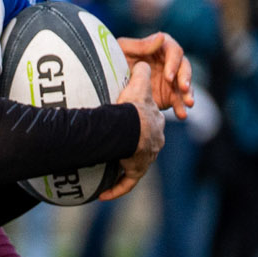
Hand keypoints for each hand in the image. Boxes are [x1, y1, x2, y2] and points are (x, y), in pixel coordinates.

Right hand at [97, 62, 164, 202]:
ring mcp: (146, 158)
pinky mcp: (136, 169)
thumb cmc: (132, 107)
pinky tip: (103, 195)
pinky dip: (116, 189)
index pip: (149, 126)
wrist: (132, 128)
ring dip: (123, 167)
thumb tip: (143, 62)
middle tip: (117, 150)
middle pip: (144, 147)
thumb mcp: (138, 85)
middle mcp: (154, 143)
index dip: (139, 127)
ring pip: (135, 164)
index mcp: (154, 125)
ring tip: (108, 169)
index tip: (130, 130)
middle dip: (133, 149)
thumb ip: (141, 73)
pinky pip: (126, 182)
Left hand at [117, 33, 192, 117]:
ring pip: (185, 84)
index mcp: (161, 48)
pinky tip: (182, 114)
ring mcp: (171, 78)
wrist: (108, 81)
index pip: (174, 52)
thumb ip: (142, 45)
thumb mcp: (124, 50)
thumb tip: (161, 37)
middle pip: (184, 68)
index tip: (168, 76)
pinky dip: (181, 107)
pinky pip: (179, 100)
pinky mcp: (169, 93)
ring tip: (188, 103)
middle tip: (183, 89)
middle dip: (185, 78)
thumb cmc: (113, 59)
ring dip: (188, 94)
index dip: (173, 63)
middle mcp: (169, 62)